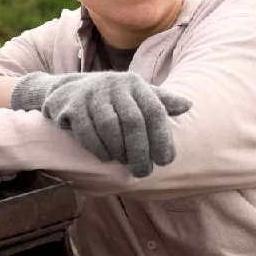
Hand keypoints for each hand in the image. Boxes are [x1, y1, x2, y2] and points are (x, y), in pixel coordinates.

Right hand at [11, 72, 190, 176]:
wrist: (67, 90)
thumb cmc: (110, 98)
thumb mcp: (136, 95)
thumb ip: (161, 101)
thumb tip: (188, 105)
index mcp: (134, 84)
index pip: (154, 111)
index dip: (162, 138)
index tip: (165, 161)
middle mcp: (114, 84)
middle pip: (133, 122)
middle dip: (140, 151)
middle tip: (143, 172)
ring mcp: (91, 94)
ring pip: (110, 127)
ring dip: (119, 150)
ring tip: (124, 164)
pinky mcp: (72, 106)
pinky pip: (87, 131)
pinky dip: (98, 148)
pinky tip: (105, 158)